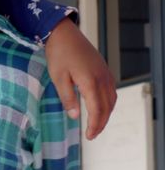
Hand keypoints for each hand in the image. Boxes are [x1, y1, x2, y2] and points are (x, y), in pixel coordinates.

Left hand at [44, 18, 116, 139]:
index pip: (97, 110)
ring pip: (112, 99)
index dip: (94, 125)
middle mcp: (102, 78)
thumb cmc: (58, 54)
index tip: (89, 136)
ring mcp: (105, 73)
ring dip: (106, 114)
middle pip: (107, 107)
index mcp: (90, 82)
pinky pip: (111, 90)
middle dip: (101, 123)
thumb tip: (74, 116)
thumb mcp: (58, 78)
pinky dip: (108, 103)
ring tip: (96, 124)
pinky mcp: (104, 69)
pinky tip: (100, 107)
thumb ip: (67, 97)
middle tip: (92, 135)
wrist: (64, 33)